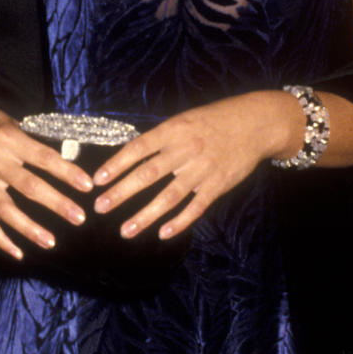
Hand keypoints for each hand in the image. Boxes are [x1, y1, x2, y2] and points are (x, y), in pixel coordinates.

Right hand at [0, 96, 92, 259]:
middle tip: (79, 218)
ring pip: (6, 210)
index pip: (44, 158)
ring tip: (50, 242)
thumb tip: (66, 162)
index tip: (88, 186)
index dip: (67, 173)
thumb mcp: (12, 123)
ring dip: (29, 229)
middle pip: (29, 187)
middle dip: (57, 204)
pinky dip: (0, 240)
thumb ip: (34, 143)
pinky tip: (18, 254)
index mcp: (9, 139)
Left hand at [91, 92, 298, 239]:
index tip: (97, 180)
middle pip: (148, 174)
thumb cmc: (214, 120)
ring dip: (145, 215)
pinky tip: (163, 233)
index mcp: (173, 131)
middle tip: (100, 207)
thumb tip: (131, 155)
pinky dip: (180, 222)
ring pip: (169, 197)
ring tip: (126, 231)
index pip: (138, 149)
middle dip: (122, 193)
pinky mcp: (218, 185)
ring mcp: (202, 169)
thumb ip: (160, 139)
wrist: (255, 124)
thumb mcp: (184, 120)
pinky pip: (196, 207)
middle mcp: (185, 150)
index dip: (116, 165)